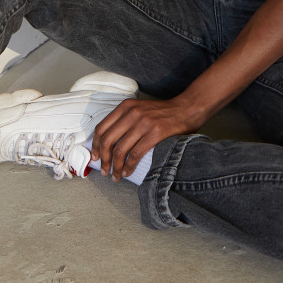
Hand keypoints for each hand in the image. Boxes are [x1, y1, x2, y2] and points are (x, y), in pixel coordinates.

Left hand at [90, 96, 205, 181]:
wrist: (187, 108)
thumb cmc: (163, 112)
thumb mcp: (140, 109)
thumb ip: (125, 120)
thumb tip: (110, 142)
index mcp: (125, 107)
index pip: (102, 128)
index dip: (96, 145)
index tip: (95, 157)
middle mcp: (132, 113)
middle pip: (108, 140)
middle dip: (104, 159)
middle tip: (104, 171)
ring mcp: (143, 123)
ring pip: (120, 150)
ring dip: (115, 167)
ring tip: (115, 176)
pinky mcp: (155, 133)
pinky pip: (136, 154)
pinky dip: (129, 166)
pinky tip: (127, 172)